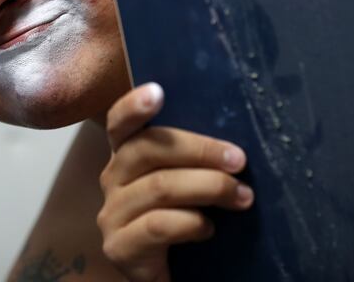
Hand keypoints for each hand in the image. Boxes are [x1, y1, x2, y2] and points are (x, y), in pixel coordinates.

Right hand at [97, 83, 252, 281]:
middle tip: (239, 160)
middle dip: (200, 150)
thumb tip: (234, 140)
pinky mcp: (119, 247)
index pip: (120, 122)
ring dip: (208, 188)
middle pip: (148, 148)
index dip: (134, 105)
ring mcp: (111, 214)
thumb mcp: (188, 179)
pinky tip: (209, 228)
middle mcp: (112, 178)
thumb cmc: (184, 217)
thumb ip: (195, 157)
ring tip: (242, 197)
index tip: (158, 91)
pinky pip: (158, 226)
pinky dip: (191, 223)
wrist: (170, 274)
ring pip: (159, 187)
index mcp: (126, 154)